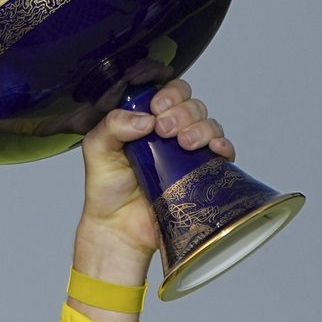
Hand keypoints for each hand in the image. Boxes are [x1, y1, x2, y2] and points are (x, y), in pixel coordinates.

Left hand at [72, 77, 230, 287]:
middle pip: (193, 105)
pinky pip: (224, 151)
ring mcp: (188, 152)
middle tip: (165, 131)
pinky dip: (224, 145)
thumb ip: (111, 126)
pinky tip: (214, 149)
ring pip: (209, 124)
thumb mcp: (97, 150)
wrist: (119, 228)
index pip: (170, 92)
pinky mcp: (202, 172)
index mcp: (148, 120)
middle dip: (183, 112)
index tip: (157, 108)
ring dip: (201, 128)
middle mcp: (171, 132)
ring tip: (184, 143)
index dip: (170, 94)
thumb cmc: (107, 190)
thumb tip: (146, 119)